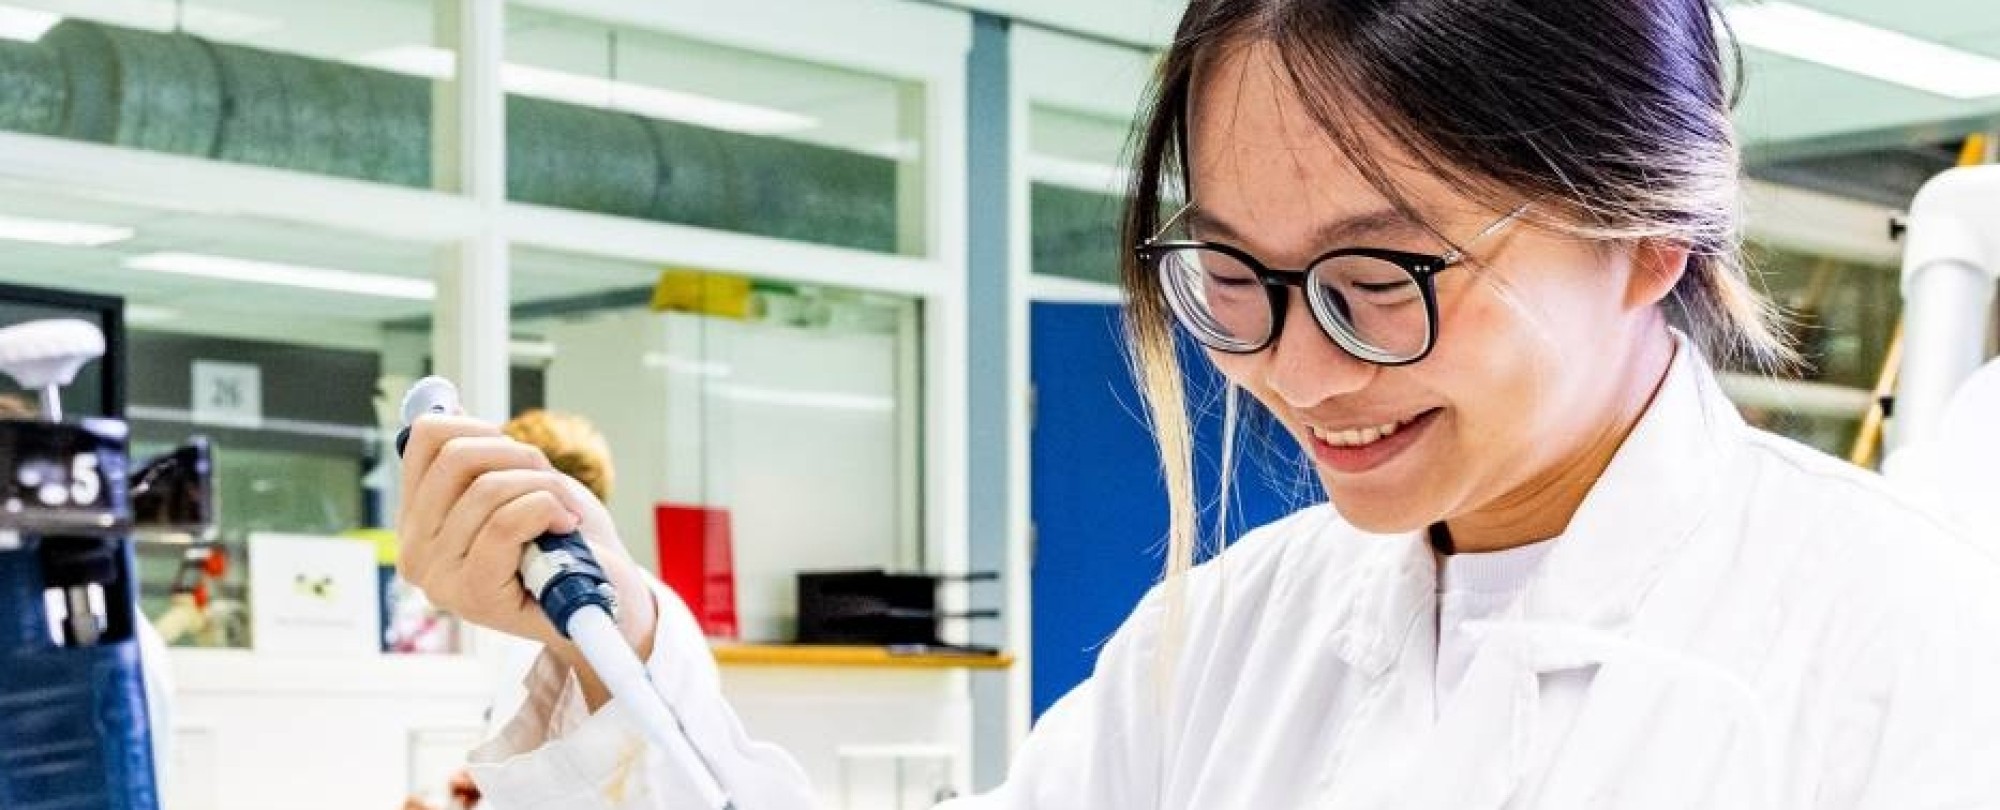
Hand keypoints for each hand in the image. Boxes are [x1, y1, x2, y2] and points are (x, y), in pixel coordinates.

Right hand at [396, 415, 656, 705]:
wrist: (603, 601)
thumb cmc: (563, 541)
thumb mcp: (519, 484)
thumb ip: (475, 454)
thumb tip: (445, 402)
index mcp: (417, 520)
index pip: (426, 438)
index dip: (483, 428)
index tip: (518, 455)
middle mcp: (414, 552)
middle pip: (457, 457)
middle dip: (520, 457)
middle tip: (551, 483)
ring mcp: (438, 578)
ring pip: (488, 490)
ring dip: (544, 489)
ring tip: (563, 512)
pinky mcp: (472, 596)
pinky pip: (506, 523)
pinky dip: (547, 511)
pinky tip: (564, 528)